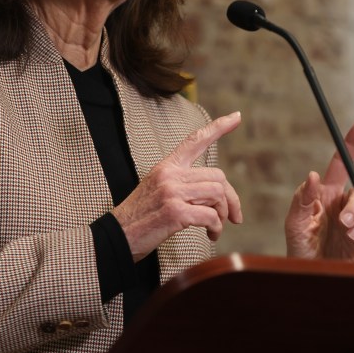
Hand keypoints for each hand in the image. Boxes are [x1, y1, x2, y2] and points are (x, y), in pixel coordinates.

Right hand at [113, 112, 242, 261]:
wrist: (117, 235)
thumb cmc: (140, 216)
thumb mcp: (156, 188)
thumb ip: (181, 183)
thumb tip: (214, 191)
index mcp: (166, 166)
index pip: (195, 140)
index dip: (218, 128)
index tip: (236, 116)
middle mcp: (170, 174)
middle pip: (217, 176)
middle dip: (231, 199)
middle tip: (233, 217)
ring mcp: (172, 192)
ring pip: (217, 194)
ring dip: (223, 215)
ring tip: (216, 227)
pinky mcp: (175, 212)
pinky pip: (210, 216)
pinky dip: (216, 228)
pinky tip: (211, 235)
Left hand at [284, 119, 353, 261]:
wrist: (311, 273)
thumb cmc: (300, 247)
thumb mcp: (295, 223)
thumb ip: (302, 199)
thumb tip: (312, 176)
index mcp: (327, 194)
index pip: (342, 164)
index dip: (353, 143)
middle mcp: (344, 203)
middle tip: (344, 223)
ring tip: (349, 236)